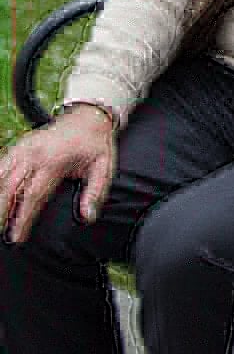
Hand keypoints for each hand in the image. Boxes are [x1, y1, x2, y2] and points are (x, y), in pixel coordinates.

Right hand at [0, 104, 115, 243]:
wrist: (89, 116)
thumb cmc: (95, 144)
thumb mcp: (103, 166)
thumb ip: (95, 191)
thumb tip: (87, 215)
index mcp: (54, 160)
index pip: (33, 194)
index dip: (22, 218)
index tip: (16, 236)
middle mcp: (35, 153)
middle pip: (10, 187)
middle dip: (3, 212)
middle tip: (2, 232)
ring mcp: (24, 147)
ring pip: (1, 176)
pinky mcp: (20, 144)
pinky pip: (1, 164)